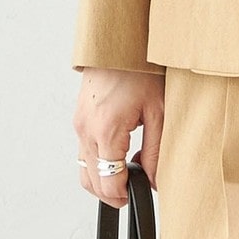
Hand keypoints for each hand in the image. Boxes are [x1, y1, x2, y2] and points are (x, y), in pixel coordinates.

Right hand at [73, 67, 164, 207]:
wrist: (120, 42)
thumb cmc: (140, 69)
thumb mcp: (158, 110)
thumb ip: (156, 149)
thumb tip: (155, 180)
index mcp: (106, 131)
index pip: (108, 183)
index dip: (124, 196)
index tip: (137, 193)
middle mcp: (87, 130)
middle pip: (92, 182)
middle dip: (112, 192)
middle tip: (133, 190)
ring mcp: (80, 125)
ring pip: (84, 169)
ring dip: (102, 178)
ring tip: (127, 173)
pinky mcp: (79, 118)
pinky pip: (83, 152)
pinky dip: (97, 161)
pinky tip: (118, 152)